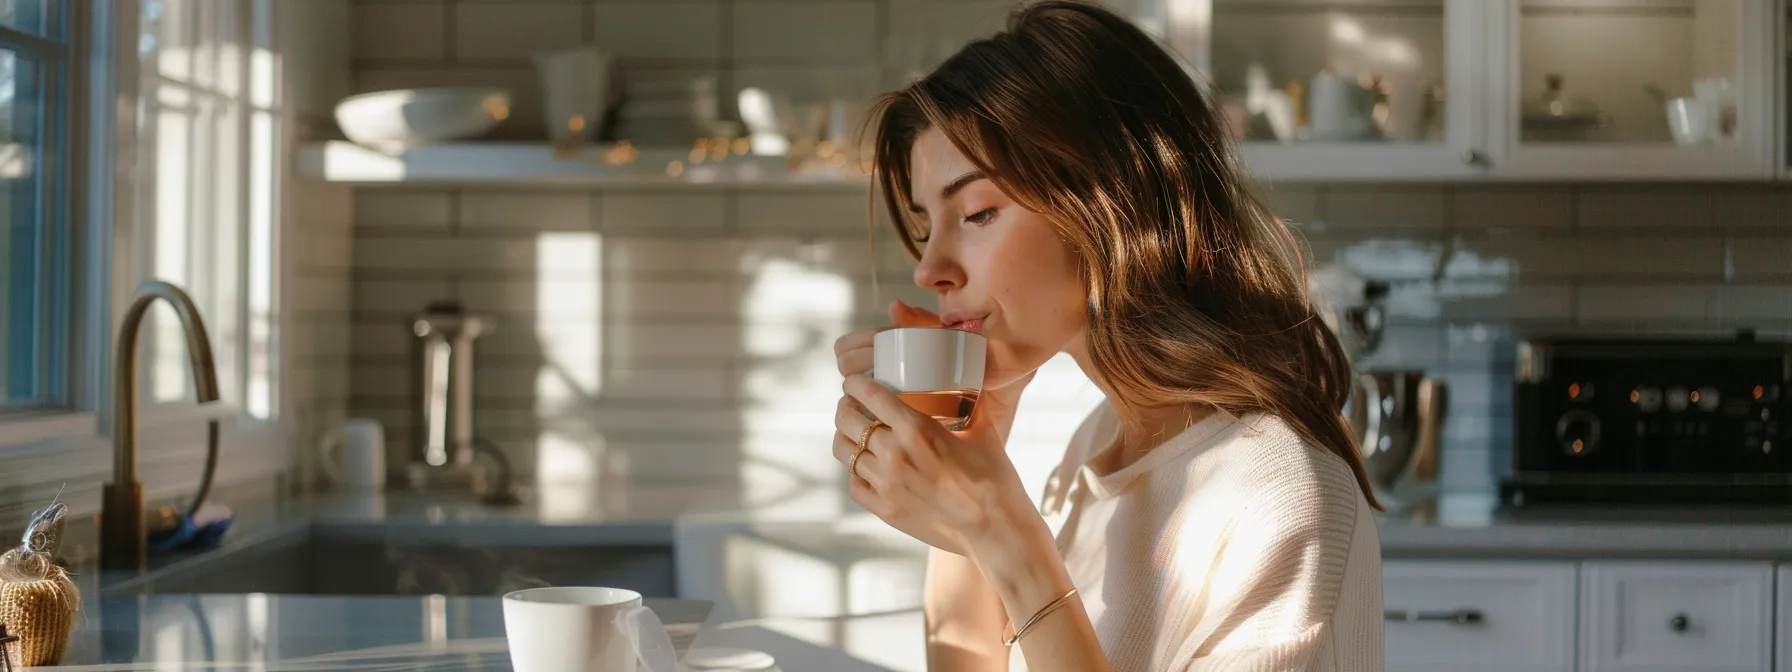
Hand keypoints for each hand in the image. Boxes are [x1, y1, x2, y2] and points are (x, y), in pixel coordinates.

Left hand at [831, 302, 1038, 554]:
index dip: (854, 384)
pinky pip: (854, 484)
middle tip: (850, 405)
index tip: (852, 382)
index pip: (869, 394)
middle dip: (845, 407)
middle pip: (847, 420)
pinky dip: (856, 473)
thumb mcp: (983, 433)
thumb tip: (968, 387)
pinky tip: (866, 468)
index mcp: (917, 429)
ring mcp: (886, 484)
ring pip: (844, 451)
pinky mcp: (886, 510)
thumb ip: (970, 406)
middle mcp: (895, 454)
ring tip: (853, 434)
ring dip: (846, 438)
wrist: (996, 529)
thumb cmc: (994, 479)